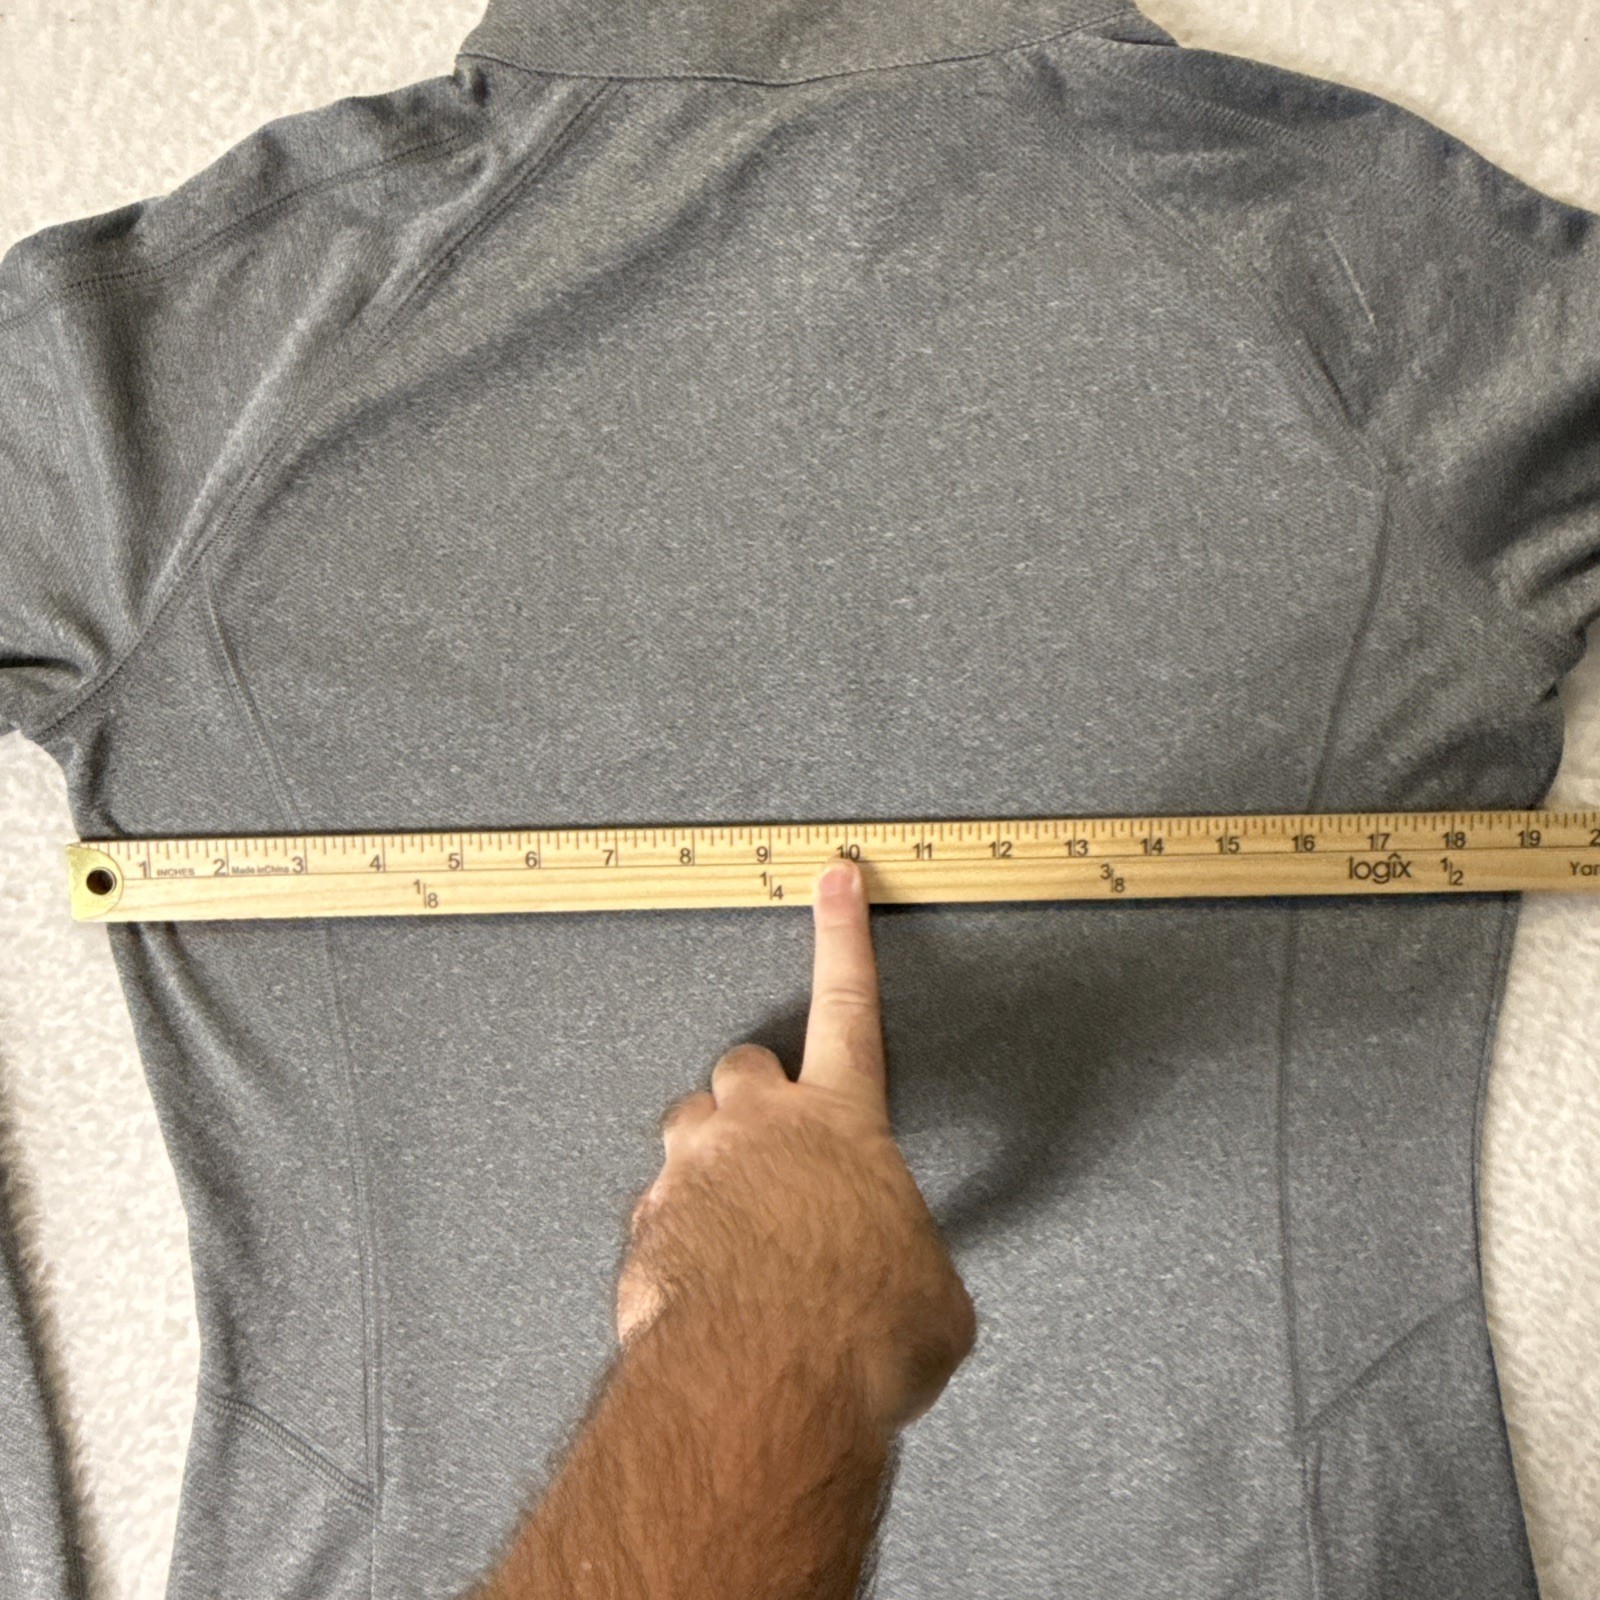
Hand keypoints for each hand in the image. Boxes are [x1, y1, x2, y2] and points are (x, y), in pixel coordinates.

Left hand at [615, 857, 975, 1436]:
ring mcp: (696, 1170)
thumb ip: (913, 1261)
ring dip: (711, 1163)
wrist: (767, 1380)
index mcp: (843, 1121)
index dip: (843, 934)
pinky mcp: (649, 1222)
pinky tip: (708, 1281)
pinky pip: (658, 1210)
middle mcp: (761, 1127)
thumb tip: (912, 1289)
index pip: (849, 1001)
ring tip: (741, 1225)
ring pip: (688, 1131)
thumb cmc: (856, 1333)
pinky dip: (680, 1235)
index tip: (833, 879)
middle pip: (744, 1068)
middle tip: (773, 1146)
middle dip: (756, 1097)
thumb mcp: (932, 1296)